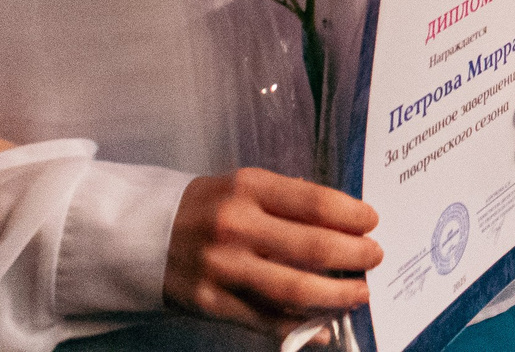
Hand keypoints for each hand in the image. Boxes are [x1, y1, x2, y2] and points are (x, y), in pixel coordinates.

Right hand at [164, 169, 381, 335]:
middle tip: (375, 258)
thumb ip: (287, 202)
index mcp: (248, 188)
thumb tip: (344, 225)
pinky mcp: (211, 303)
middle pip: (312, 247)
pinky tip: (325, 325)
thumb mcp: (242, 187)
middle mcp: (236, 226)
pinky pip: (265, 320)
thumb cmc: (206, 208)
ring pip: (294, 289)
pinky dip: (300, 326)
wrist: (139, 236)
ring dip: (337, 295)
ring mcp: (222, 268)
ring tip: (360, 293)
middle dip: (355, 255)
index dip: (352, 215)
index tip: (373, 222)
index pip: (315, 202)